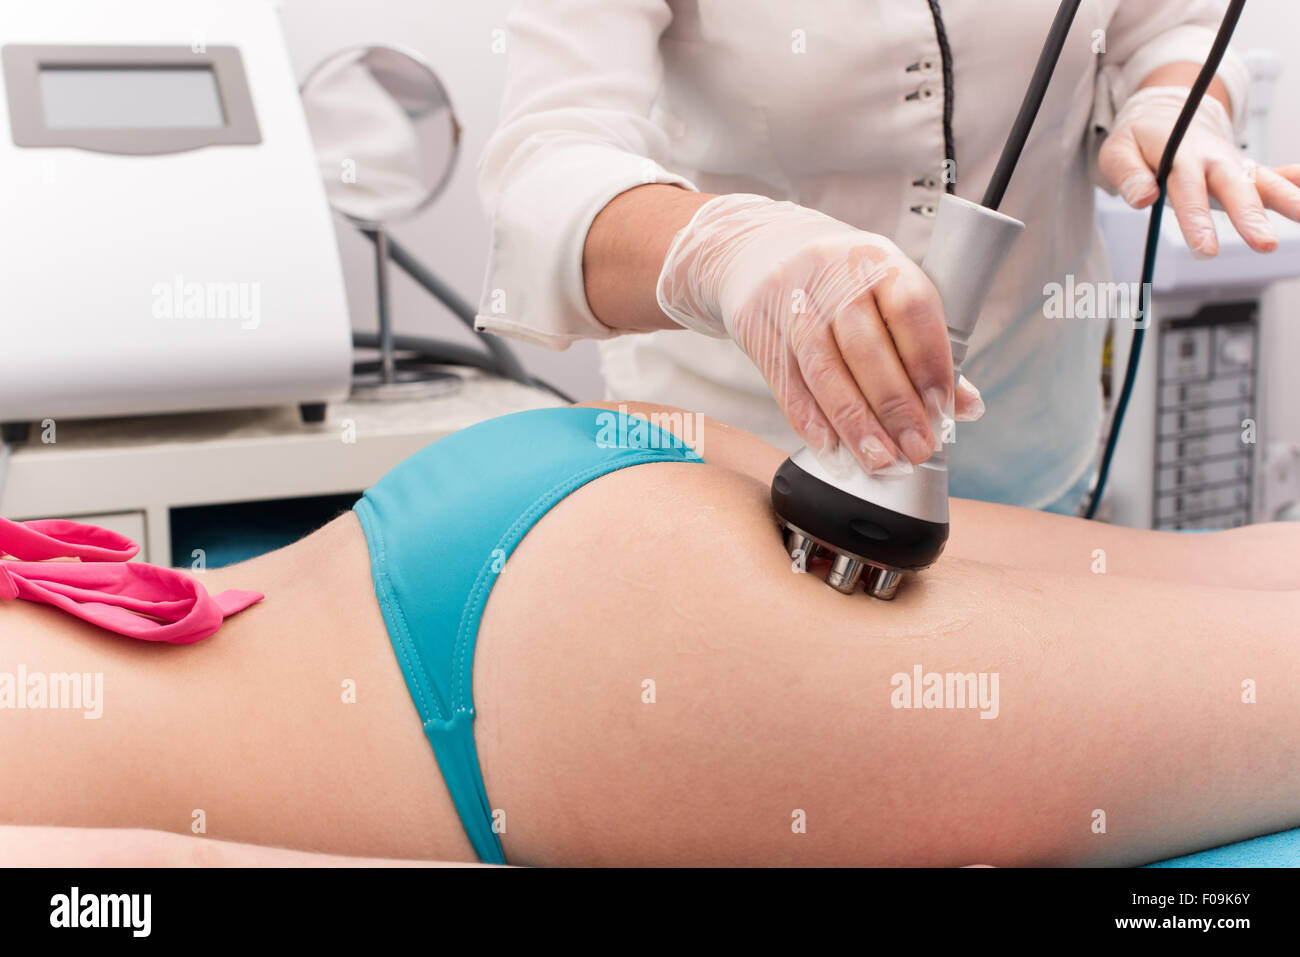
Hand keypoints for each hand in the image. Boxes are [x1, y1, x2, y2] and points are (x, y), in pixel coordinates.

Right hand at [655, 193, 982, 473]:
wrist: (758, 247)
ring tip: (879, 458)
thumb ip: (924, 345)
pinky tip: (830, 446)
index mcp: (878, 258)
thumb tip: (965, 407)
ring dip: (854, 422)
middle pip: (865, 347)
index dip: (928, 362)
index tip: (943, 409)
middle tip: (915, 448)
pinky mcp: (756, 326)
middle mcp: (831, 273)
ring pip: (824, 369)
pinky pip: (785, 381)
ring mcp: (789, 300)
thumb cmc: (839, 280)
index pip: (910, 309)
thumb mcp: (886, 291)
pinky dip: (808, 418)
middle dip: (894, 406)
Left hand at [1099, 86, 1299, 256]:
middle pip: (1234, 188)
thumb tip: (1143, 200)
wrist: (1164, 115)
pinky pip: (1275, 174)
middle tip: (1265, 244)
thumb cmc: (1138, 140)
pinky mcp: (1244, 170)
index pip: (1188, 191)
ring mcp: (1233, 163)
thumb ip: (1128, 175)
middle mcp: (1213, 158)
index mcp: (1180, 155)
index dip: (1197, 221)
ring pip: (1264, 180)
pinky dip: (1297, 181)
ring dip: (1288, 198)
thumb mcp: (1117, 152)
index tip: (1206, 250)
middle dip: (1251, 217)